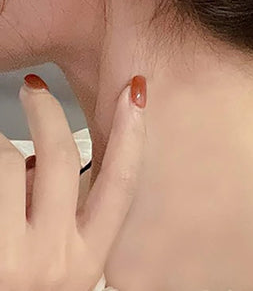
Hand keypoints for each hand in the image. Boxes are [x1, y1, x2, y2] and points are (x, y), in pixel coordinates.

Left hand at [0, 74, 146, 290]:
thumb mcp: (59, 269)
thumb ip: (61, 216)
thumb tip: (39, 161)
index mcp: (86, 263)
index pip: (119, 184)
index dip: (131, 133)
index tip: (133, 91)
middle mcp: (53, 261)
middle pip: (57, 156)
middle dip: (46, 110)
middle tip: (34, 88)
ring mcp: (12, 258)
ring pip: (8, 161)